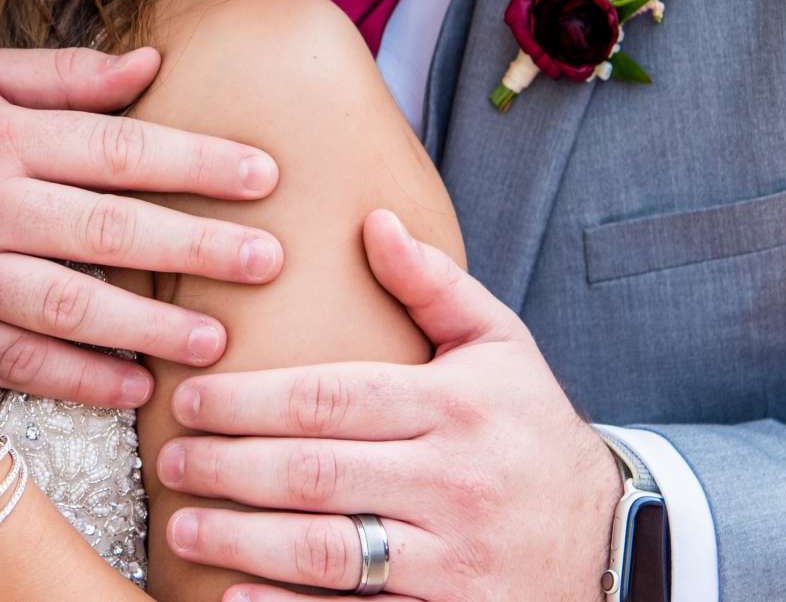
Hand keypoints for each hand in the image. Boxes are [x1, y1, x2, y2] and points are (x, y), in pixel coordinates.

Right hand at [0, 44, 284, 407]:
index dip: (192, 160)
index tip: (264, 173)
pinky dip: (77, 380)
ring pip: (68, 306)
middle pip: (106, 229)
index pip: (115, 147)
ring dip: (147, 328)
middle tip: (268, 261)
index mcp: (3, 136)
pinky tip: (134, 388)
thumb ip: (63, 73)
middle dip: (193, 247)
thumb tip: (150, 62)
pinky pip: (16, 362)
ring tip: (217, 343)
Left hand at [157, 210, 620, 601]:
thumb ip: (433, 286)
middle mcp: (454, 482)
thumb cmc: (532, 431)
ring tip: (183, 523)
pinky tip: (233, 597)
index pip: (332, 398)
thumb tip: (371, 220)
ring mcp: (455, 560)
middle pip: (317, 472)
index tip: (188, 399)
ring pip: (330, 550)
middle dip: (229, 466)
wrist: (616, 541)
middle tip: (169, 460)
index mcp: (457, 406)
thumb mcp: (500, 347)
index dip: (249, 399)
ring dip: (243, 539)